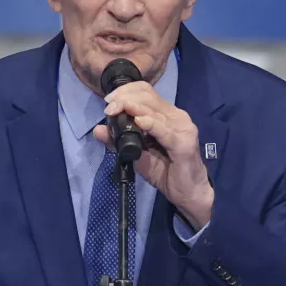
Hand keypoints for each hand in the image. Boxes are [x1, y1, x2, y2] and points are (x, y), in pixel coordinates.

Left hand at [94, 81, 213, 228]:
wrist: (188, 193)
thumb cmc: (166, 172)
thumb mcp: (136, 155)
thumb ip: (118, 141)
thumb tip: (98, 129)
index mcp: (166, 115)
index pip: (145, 92)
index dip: (126, 91)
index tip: (109, 101)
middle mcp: (175, 116)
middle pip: (148, 96)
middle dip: (125, 98)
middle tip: (109, 107)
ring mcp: (182, 127)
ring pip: (154, 109)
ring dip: (133, 107)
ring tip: (116, 110)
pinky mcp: (184, 142)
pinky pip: (165, 130)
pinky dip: (151, 123)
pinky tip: (138, 121)